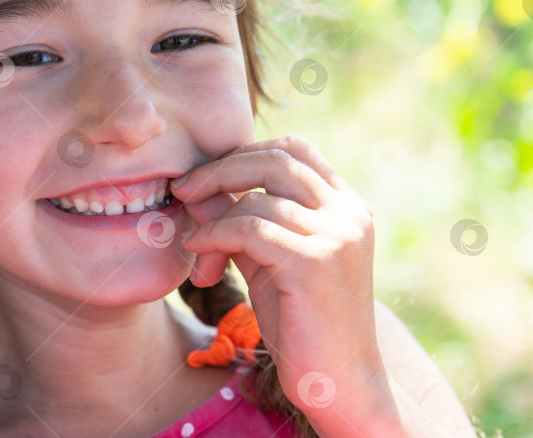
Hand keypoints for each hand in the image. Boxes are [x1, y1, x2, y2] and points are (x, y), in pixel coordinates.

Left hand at [170, 135, 405, 436]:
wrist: (338, 382)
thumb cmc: (302, 322)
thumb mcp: (266, 260)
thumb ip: (240, 220)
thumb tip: (196, 186)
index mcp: (345, 206)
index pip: (294, 150)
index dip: (244, 154)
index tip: (205, 177)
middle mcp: (348, 213)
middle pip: (276, 159)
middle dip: (220, 170)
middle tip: (183, 190)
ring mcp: (338, 235)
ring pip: (256, 200)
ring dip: (213, 223)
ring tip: (198, 254)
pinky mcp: (316, 263)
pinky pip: (249, 230)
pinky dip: (214, 238)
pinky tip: (201, 261)